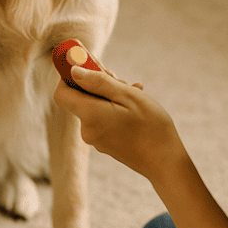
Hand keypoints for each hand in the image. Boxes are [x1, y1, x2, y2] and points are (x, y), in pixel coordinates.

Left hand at [53, 66, 185, 184]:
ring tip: (135, 93)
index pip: (61, 93)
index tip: (85, 65)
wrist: (165, 162)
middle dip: (97, 83)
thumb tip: (73, 70)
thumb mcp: (128, 96)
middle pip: (80, 97)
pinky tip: (135, 106)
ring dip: (110, 95)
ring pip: (94, 106)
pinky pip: (102, 118)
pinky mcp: (105, 143)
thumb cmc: (151, 127)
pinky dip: (114, 108)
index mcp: (90, 115)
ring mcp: (96, 139)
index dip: (68, 76)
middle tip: (121, 79)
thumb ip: (98, 82)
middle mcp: (87, 130)